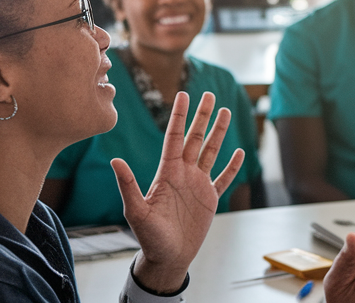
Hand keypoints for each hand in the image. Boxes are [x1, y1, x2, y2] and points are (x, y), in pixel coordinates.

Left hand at [115, 91, 244, 294]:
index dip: (179, 116)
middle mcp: (184, 174)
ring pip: (211, 152)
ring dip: (219, 133)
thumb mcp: (137, 211)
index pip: (174, 138)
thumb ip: (128, 185)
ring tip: (226, 112)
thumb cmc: (149, 237)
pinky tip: (239, 152)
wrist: (167, 258)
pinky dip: (232, 166)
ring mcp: (198, 185)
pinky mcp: (210, 198)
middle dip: (203, 116)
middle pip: (195, 139)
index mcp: (167, 173)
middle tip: (210, 95)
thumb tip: (115, 161)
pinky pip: (224, 178)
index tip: (183, 95)